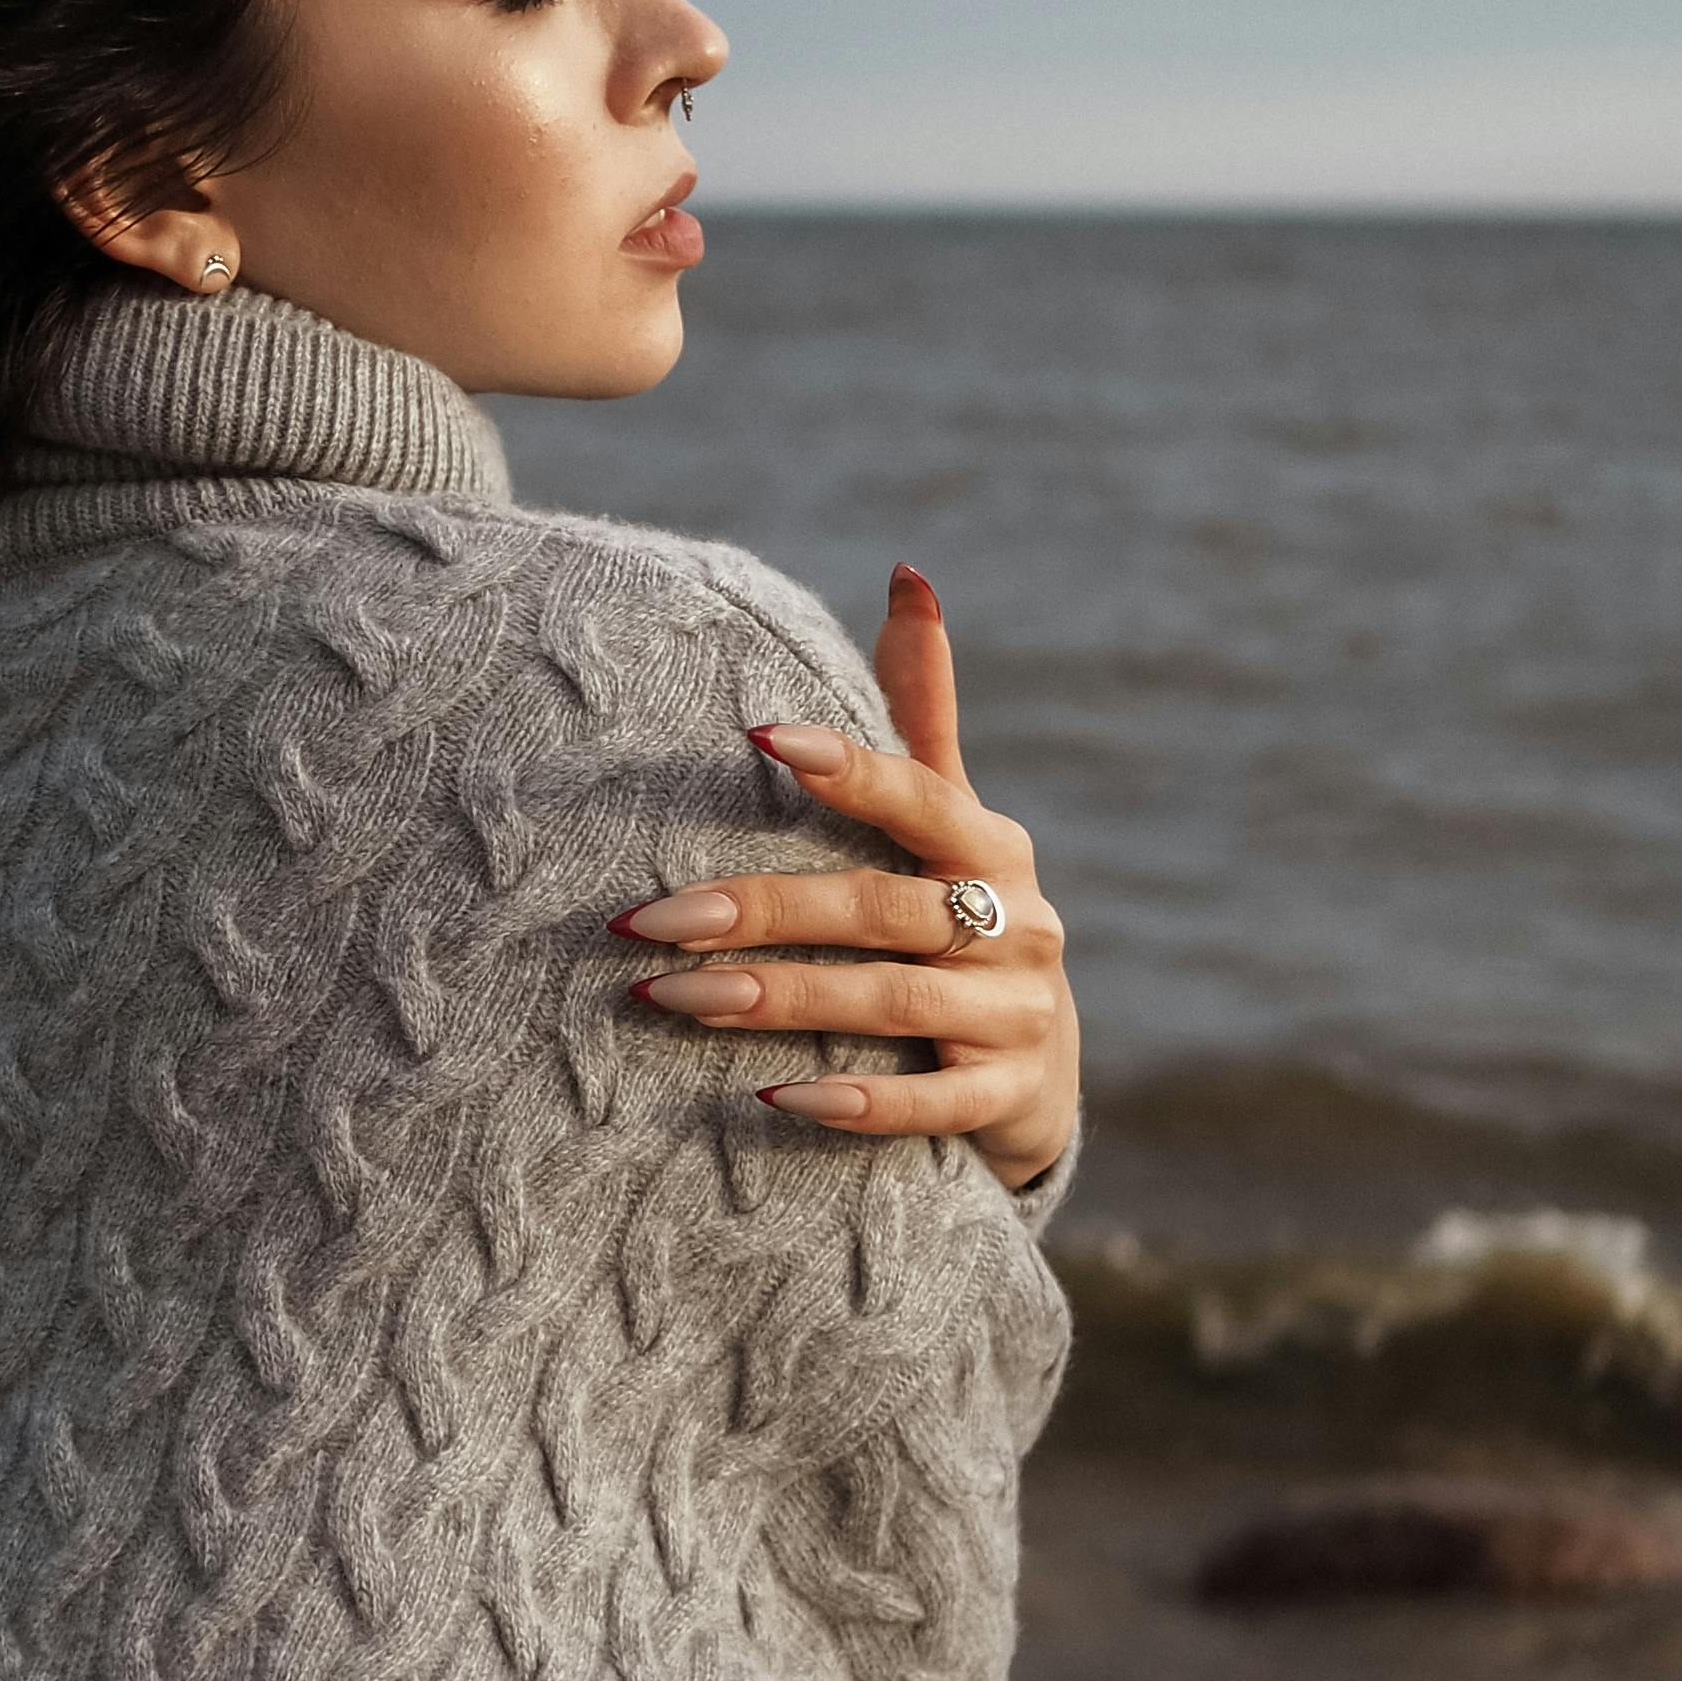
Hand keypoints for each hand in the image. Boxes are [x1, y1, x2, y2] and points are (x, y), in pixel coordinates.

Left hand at [612, 565, 1079, 1186]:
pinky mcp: (1004, 1100)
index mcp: (988, 846)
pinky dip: (857, 1101)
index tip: (761, 732)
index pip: (917, 794)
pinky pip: (929, 1106)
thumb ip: (923, 711)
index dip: (848, 765)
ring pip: (893, 1004)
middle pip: (878, 909)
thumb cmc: (964, 921)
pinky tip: (769, 1098)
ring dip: (779, 1000)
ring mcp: (1014, 1016)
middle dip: (760, 910)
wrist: (1037, 1072)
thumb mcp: (951, 820)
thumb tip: (910, 574)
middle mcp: (1014, 924)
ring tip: (669, 996)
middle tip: (645, 919)